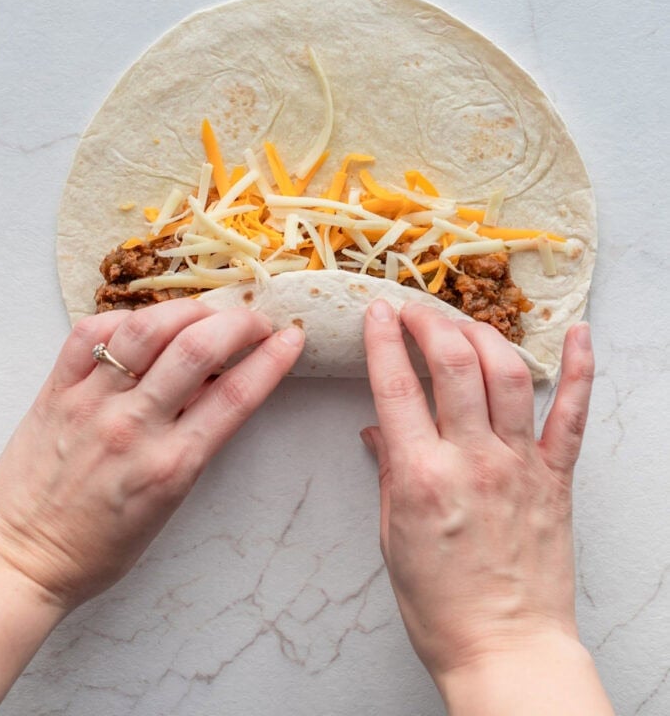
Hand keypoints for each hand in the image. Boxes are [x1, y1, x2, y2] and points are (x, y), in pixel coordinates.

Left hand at [0, 299, 303, 610]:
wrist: (23, 558)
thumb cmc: (100, 544)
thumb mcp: (170, 501)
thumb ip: (197, 441)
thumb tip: (223, 383)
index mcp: (171, 465)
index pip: (236, 394)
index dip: (273, 357)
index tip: (291, 337)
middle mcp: (133, 427)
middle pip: (199, 348)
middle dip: (240, 321)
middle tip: (254, 319)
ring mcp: (92, 404)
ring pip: (147, 328)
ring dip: (188, 309)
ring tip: (205, 312)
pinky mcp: (57, 391)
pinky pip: (92, 332)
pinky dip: (127, 318)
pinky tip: (145, 324)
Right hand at [361, 302, 610, 714]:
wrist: (506, 649)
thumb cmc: (442, 605)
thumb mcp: (393, 538)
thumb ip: (389, 473)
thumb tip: (377, 430)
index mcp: (423, 476)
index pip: (397, 386)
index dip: (383, 339)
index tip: (377, 311)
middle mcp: (473, 460)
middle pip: (454, 364)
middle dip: (430, 322)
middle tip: (414, 309)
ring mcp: (520, 464)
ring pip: (508, 374)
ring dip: (483, 333)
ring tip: (464, 322)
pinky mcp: (556, 477)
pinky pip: (573, 413)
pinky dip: (580, 369)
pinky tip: (579, 335)